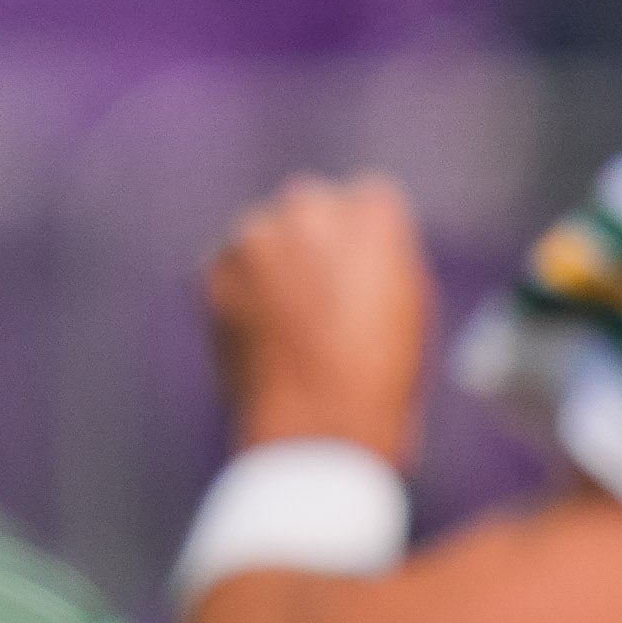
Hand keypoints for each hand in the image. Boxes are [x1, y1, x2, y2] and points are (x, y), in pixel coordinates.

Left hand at [203, 176, 434, 463]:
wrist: (318, 425)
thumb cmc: (381, 373)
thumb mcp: (409, 302)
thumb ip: (381, 257)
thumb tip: (356, 249)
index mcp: (373, 214)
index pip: (369, 198)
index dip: (370, 240)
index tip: (368, 272)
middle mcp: (309, 209)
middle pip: (312, 206)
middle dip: (317, 239)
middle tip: (325, 293)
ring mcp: (254, 237)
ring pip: (265, 235)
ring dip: (276, 262)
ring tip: (292, 319)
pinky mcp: (212, 270)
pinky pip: (230, 266)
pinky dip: (243, 289)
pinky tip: (265, 331)